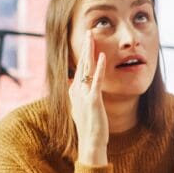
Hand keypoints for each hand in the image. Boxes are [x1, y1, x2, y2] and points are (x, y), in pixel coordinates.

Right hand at [70, 28, 108, 165]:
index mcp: (74, 90)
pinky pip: (97, 80)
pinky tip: (102, 56)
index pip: (79, 67)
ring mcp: (84, 94)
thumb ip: (76, 94)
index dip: (83, 53)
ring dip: (90, 51)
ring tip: (92, 36)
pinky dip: (99, 68)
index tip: (87, 40)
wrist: (90, 142)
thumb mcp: (79, 107)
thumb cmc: (88, 127)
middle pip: (81, 63)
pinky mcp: (94, 100)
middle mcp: (77, 89)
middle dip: (85, 46)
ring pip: (87, 67)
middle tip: (88, 30)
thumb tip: (71, 84)